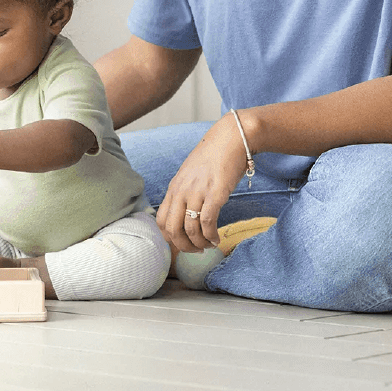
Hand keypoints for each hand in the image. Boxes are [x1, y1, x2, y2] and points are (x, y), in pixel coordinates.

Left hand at [156, 113, 253, 253]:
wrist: (230, 139)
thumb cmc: (213, 157)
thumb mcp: (190, 174)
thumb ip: (185, 192)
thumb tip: (185, 214)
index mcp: (173, 188)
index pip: (160, 221)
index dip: (169, 238)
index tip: (181, 244)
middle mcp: (181, 191)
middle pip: (172, 230)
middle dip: (183, 246)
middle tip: (195, 251)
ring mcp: (197, 193)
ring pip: (190, 230)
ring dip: (199, 244)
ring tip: (209, 246)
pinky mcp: (215, 194)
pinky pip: (207, 223)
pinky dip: (211, 236)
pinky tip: (217, 239)